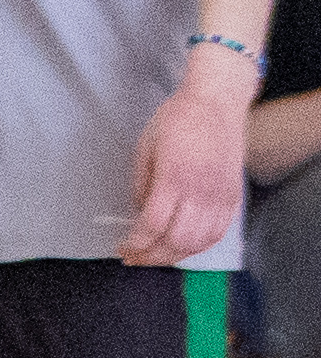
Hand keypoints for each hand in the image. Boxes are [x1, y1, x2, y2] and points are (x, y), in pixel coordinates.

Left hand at [129, 66, 250, 267]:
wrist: (217, 100)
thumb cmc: (180, 119)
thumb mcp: (145, 148)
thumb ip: (142, 185)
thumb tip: (139, 214)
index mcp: (175, 178)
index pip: (153, 225)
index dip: (136, 244)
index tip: (124, 248)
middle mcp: (201, 190)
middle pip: (177, 240)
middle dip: (152, 256)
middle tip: (136, 257)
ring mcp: (220, 194)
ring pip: (200, 241)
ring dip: (176, 255)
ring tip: (157, 255)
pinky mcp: (233, 194)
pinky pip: (219, 231)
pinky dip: (201, 245)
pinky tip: (185, 245)